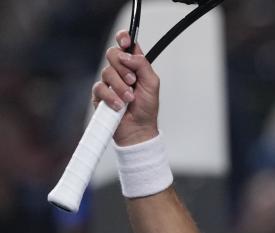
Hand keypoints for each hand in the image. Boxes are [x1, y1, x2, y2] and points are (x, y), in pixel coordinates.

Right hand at [92, 30, 160, 145]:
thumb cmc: (146, 108)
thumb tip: (127, 54)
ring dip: (120, 86)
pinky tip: (119, 105)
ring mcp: (109, 82)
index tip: (125, 41)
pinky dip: (111, 97)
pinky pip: (100, 88)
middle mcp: (120, 71)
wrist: (138, 129)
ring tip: (130, 98)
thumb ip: (142, 65)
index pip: (126, 45)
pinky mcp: (100, 94)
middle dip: (123, 68)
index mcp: (134, 65)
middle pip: (112, 54)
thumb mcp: (152, 84)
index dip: (123, 38)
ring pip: (107, 72)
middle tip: (132, 81)